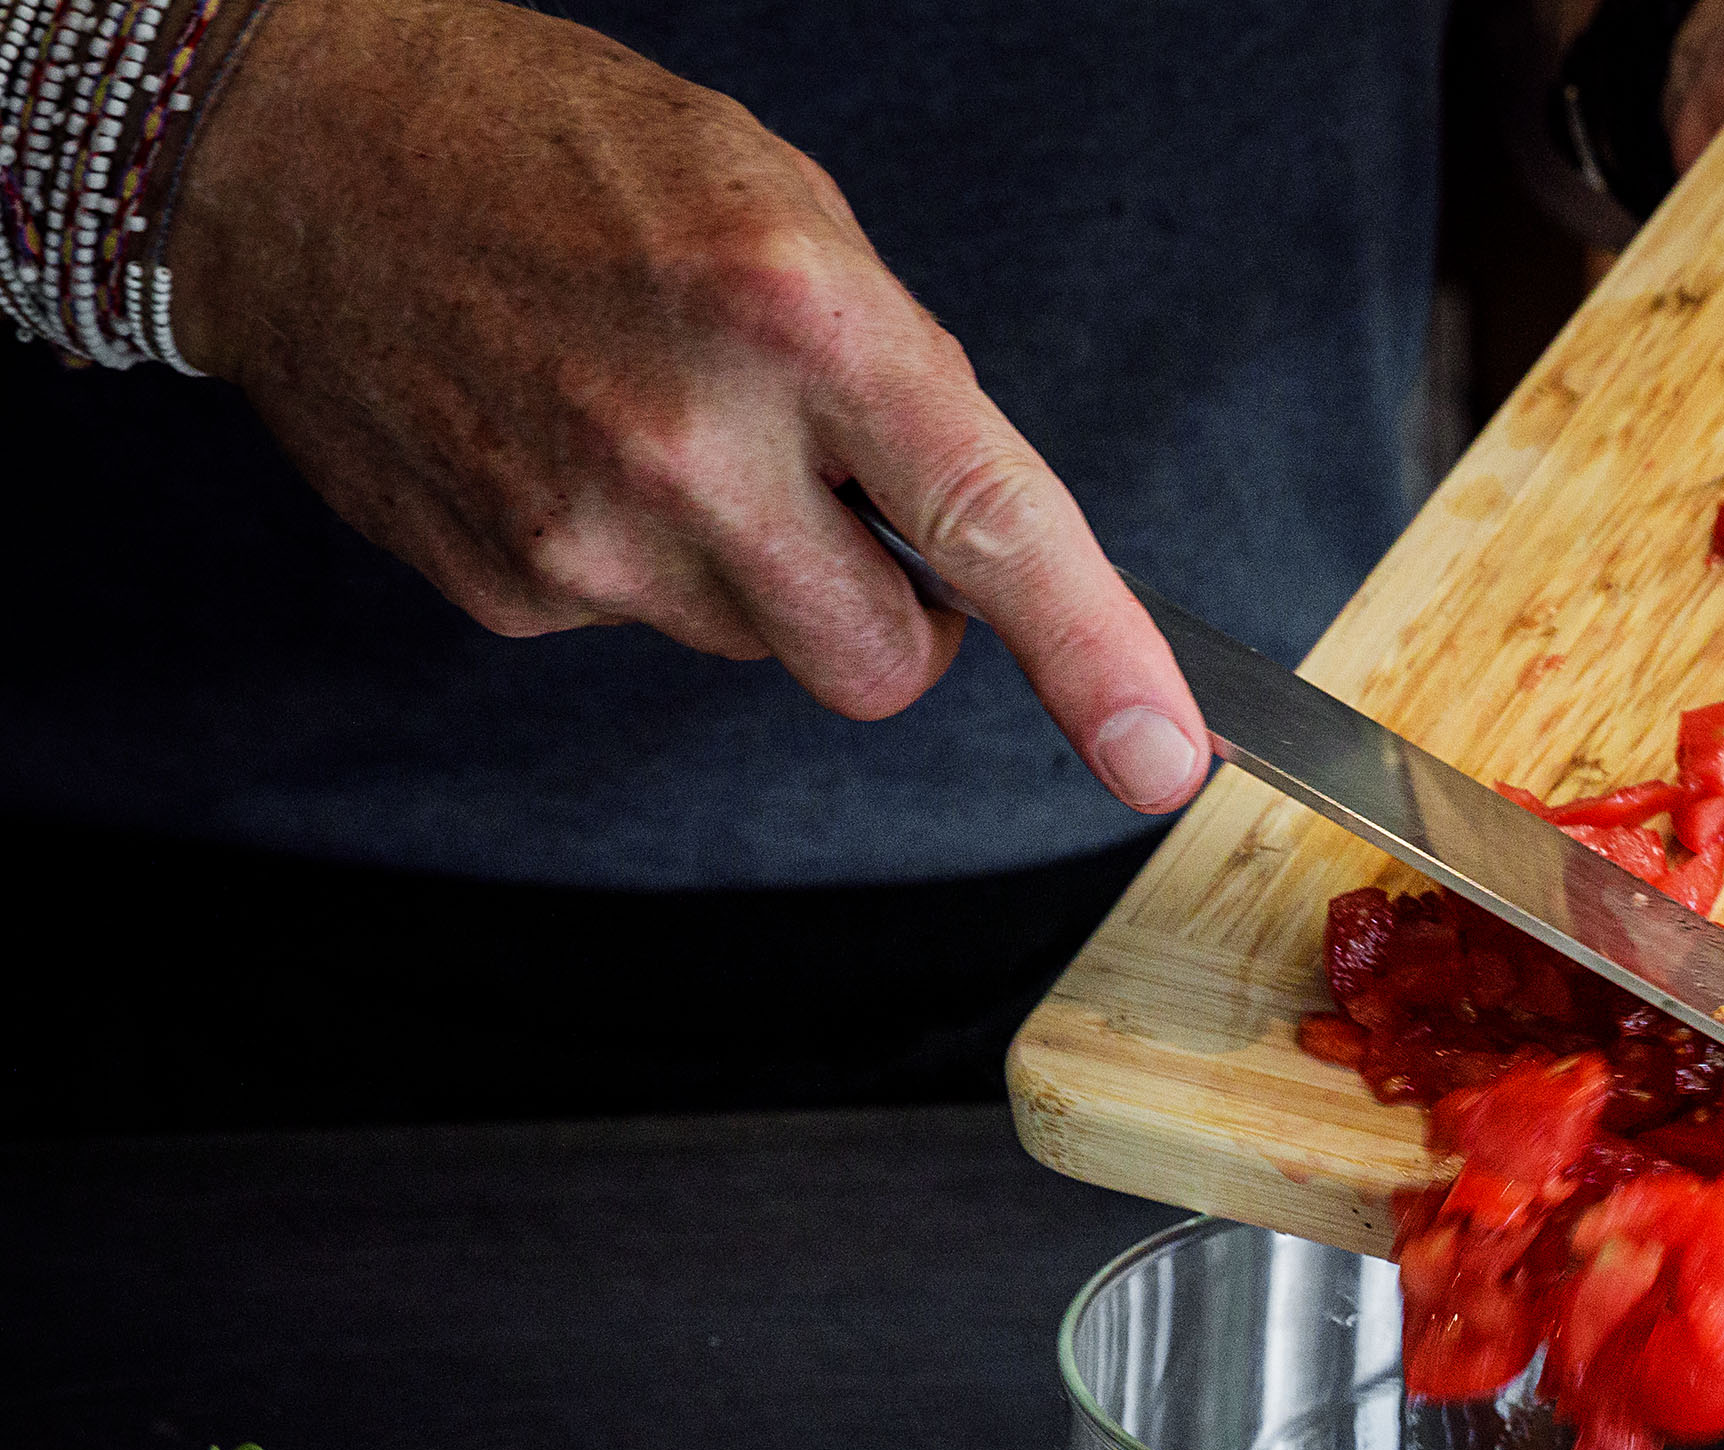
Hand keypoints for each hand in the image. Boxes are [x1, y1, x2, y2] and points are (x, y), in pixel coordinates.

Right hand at [167, 0, 1208, 812]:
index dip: (1099, 660)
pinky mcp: (507, 591)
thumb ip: (896, 377)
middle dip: (894, 620)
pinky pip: (641, 627)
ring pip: (761, 650)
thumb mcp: (781, 205)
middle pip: (881, 665)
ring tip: (658, 423)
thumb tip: (979, 537)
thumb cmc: (552, 148)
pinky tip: (565, 443)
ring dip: (750, 570)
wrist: (292, 147)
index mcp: (798, 313)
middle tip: (838, 510)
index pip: (992, 527)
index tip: (1166, 761)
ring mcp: (588, 532)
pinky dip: (633, 559)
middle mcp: (694, 441)